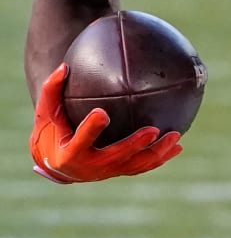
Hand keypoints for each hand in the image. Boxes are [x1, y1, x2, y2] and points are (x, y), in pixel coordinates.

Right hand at [29, 63, 182, 183]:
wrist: (55, 163)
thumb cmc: (50, 131)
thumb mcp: (45, 112)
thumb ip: (52, 90)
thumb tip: (64, 66)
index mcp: (69, 153)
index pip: (80, 140)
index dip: (91, 129)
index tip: (101, 113)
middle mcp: (90, 166)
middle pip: (115, 156)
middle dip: (135, 145)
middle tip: (153, 130)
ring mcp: (107, 172)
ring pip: (135, 165)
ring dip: (156, 153)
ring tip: (175, 137)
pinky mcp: (119, 171)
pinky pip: (142, 166)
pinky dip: (160, 158)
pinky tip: (178, 147)